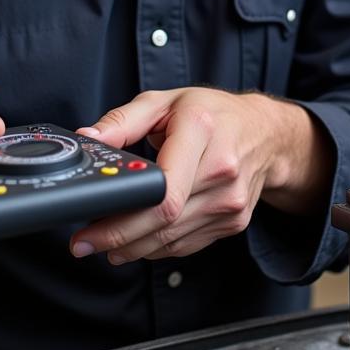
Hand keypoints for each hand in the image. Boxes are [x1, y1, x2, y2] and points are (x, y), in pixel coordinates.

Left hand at [70, 88, 331, 264]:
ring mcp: (231, 200)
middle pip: (163, 221)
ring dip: (133, 248)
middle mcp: (222, 169)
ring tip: (105, 244)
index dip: (123, 216)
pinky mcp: (233, 222)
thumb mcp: (165, 101)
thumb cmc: (213, 114)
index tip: (90, 223)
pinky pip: (186, 245)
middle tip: (84, 243)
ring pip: (171, 240)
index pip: (165, 189)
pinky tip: (139, 241)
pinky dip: (157, 248)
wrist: (265, 133)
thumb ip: (122, 120)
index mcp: (202, 131)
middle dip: (116, 238)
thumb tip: (87, 137)